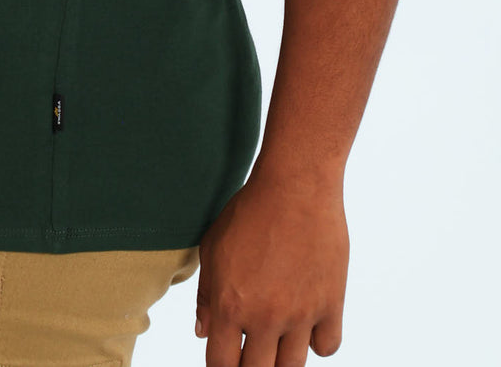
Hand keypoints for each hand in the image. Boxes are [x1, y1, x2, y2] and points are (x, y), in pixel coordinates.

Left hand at [194, 167, 348, 366]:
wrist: (296, 185)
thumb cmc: (249, 211)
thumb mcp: (214, 247)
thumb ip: (206, 295)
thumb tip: (203, 332)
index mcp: (229, 304)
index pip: (221, 365)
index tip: (227, 359)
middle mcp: (264, 316)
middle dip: (251, 365)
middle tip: (252, 350)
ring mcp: (300, 314)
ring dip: (282, 358)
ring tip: (277, 339)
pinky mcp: (331, 304)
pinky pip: (326, 347)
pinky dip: (317, 341)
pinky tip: (307, 322)